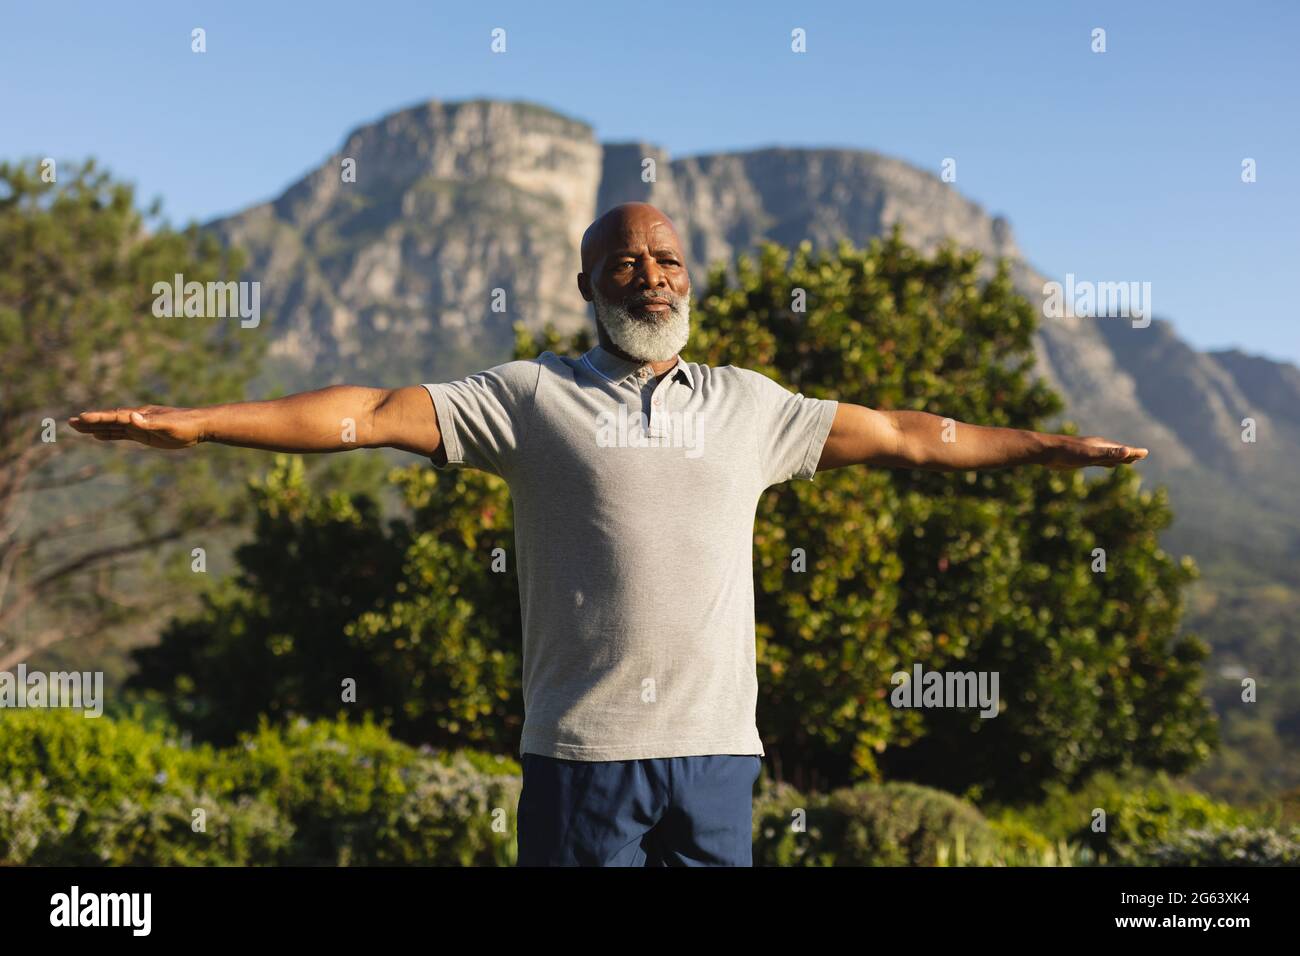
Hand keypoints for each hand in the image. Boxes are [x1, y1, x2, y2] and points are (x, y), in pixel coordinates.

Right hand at [69, 405, 201, 449]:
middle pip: (109, 420)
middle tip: (70, 422)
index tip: (81, 418)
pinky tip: (98, 436)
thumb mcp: (167, 424)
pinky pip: (122, 434)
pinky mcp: (144, 434)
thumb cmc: (185, 425)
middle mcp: (136, 418)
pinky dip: (108, 434)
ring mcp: (139, 426)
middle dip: (90, 422)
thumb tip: (131, 417)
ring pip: (112, 427)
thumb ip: (149, 423)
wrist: (200, 426)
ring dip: (95, 427)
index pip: (115, 416)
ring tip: (77, 427)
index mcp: (140, 415)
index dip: (98, 418)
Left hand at [1044, 434, 1147, 469]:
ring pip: (1108, 456)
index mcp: (1101, 445)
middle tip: (1142, 455)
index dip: (1134, 452)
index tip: (1145, 453)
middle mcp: (1097, 447)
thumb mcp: (1090, 454)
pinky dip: (1107, 462)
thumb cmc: (1068, 452)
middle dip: (1129, 454)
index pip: (1122, 449)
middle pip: (1117, 451)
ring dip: (1119, 458)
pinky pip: (1099, 461)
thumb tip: (1128, 451)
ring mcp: (1089, 453)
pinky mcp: (1081, 459)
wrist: (1047, 451)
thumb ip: (1109, 453)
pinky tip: (1108, 464)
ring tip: (1129, 460)